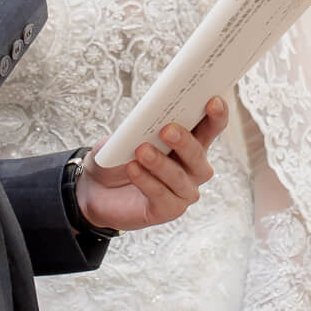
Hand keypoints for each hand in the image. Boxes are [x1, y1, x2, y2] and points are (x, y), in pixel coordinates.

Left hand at [77, 98, 228, 232]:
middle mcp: (193, 169)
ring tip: (142, 150)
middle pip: (199, 156)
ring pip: (180, 178)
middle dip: (185, 142)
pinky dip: (147, 181)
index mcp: (190, 143)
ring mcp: (182, 192)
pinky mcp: (167, 210)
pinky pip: (161, 196)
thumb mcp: (128, 135)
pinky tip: (133, 169)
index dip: (217, 116)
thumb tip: (150, 115)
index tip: (213, 101)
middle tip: (167, 129)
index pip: (211, 128)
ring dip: (161, 163)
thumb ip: (142, 125)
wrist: (94, 188)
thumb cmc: (118, 156)